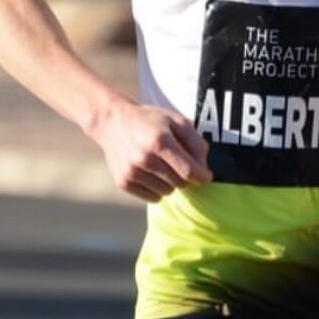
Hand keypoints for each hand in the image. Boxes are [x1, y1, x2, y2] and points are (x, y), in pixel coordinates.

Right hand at [92, 101, 212, 201]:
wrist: (112, 123)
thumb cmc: (150, 121)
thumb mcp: (176, 121)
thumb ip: (196, 142)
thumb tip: (203, 168)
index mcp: (160, 141)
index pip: (189, 171)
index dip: (202, 176)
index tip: (206, 176)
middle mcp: (144, 158)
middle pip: (180, 183)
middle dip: (184, 175)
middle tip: (177, 162)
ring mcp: (132, 172)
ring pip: (167, 192)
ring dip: (170, 182)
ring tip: (160, 165)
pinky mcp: (124, 182)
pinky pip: (153, 198)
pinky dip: (156, 189)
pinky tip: (150, 173)